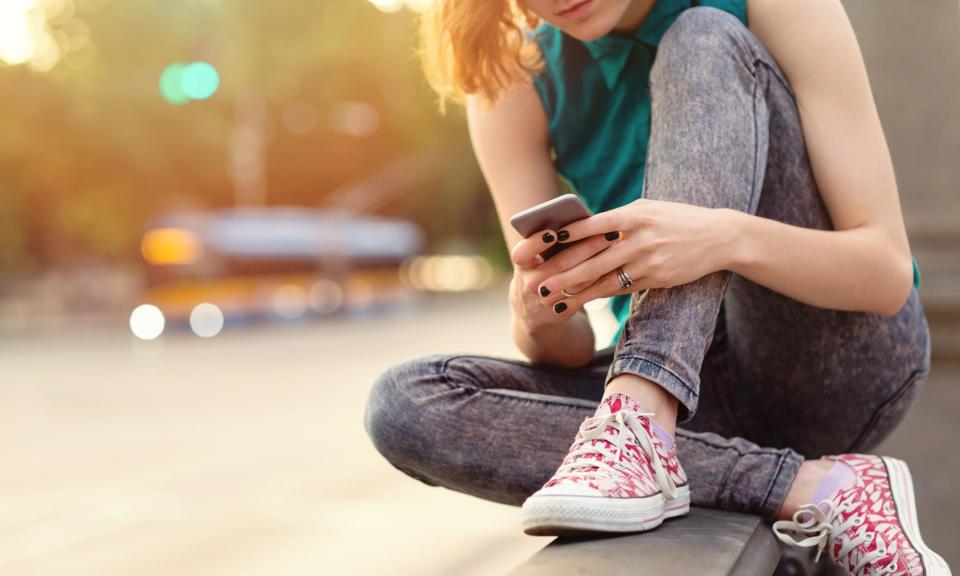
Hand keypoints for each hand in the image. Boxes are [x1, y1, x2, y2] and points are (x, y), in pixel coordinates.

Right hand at [509, 226, 622, 331]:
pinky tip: (615, 263)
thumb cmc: (538, 268)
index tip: (553, 233)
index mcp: (521, 264)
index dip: (537, 243)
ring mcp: (545, 298)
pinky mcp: (562, 309)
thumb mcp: (534, 257)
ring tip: (615, 245)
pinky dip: (600, 277)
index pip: (523, 252)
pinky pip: (584, 292)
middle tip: (607, 232)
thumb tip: (579, 219)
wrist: (532, 308)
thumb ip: (549, 241)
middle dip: (586, 246)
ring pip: (576, 279)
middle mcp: (529, 282)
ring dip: (598, 261)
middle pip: (558, 264)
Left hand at [534, 199, 734, 318]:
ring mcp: (648, 262)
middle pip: (594, 259)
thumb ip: (619, 218)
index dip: (568, 235)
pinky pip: (622, 288)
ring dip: (577, 292)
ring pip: (605, 280)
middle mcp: (640, 239)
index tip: (545, 243)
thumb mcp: (649, 209)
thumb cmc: (677, 218)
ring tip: (554, 300)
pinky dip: (600, 294)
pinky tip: (582, 300)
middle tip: (540, 285)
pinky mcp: (656, 279)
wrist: (718, 237)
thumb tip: (584, 227)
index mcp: (635, 216)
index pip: (594, 225)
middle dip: (564, 274)